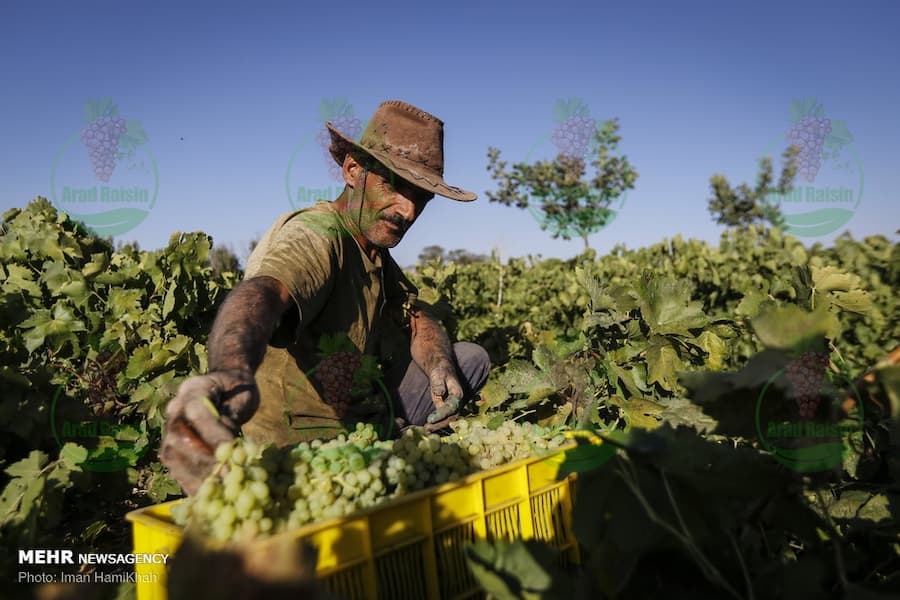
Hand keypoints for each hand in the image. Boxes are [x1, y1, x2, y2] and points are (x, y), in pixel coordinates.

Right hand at [159, 370, 258, 494]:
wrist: (225, 387)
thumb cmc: (238, 391)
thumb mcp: (243, 394)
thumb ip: (232, 416)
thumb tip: (227, 446)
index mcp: (192, 389)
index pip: (196, 411)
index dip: (213, 432)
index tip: (231, 449)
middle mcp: (174, 409)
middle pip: (179, 438)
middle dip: (203, 459)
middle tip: (226, 475)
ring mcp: (169, 429)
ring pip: (173, 456)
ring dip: (196, 475)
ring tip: (219, 488)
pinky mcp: (172, 448)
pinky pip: (175, 467)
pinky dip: (191, 483)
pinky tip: (209, 495)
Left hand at [426, 361, 463, 423]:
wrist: (441, 370)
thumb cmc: (440, 370)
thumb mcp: (439, 374)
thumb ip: (438, 383)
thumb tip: (439, 393)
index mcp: (457, 394)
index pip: (451, 408)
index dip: (441, 414)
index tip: (430, 419)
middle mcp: (457, 402)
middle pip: (451, 417)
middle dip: (439, 424)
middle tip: (427, 428)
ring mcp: (451, 406)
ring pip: (447, 420)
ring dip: (437, 426)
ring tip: (426, 429)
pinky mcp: (445, 408)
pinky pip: (443, 418)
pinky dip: (436, 423)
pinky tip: (427, 427)